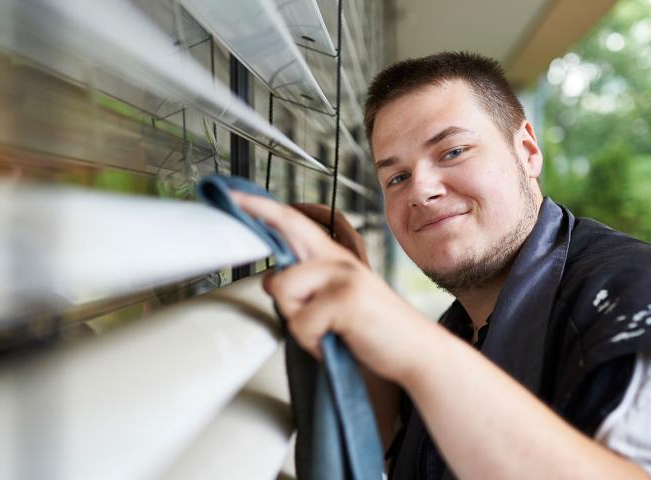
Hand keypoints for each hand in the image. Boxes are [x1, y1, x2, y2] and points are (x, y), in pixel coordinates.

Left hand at [230, 192, 429, 382]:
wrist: (416, 353)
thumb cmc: (374, 331)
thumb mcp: (337, 301)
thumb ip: (307, 285)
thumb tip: (270, 279)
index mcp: (336, 257)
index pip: (295, 222)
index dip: (262, 207)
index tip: (234, 196)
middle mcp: (339, 259)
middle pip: (288, 233)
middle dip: (260, 220)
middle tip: (246, 222)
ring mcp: (343, 275)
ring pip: (283, 290)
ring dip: (298, 323)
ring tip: (326, 332)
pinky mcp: (346, 299)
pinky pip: (300, 323)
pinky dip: (313, 343)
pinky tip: (335, 343)